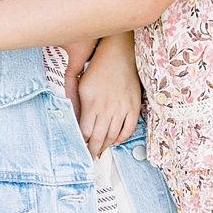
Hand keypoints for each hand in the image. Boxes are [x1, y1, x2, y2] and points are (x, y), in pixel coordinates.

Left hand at [78, 37, 142, 157]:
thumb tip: (79, 124)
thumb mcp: (82, 86)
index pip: (85, 132)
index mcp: (91, 103)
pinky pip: (129, 128)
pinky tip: (116, 141)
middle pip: (99, 138)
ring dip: (106, 146)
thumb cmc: (98, 69)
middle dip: (94, 151)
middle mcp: (107, 108)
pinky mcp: (133, 106)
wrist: (119, 55)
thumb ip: (80, 106)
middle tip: (91, 157)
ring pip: (113, 136)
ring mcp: (122, 108)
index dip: (82, 143)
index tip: (81, 148)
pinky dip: (122, 137)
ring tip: (101, 152)